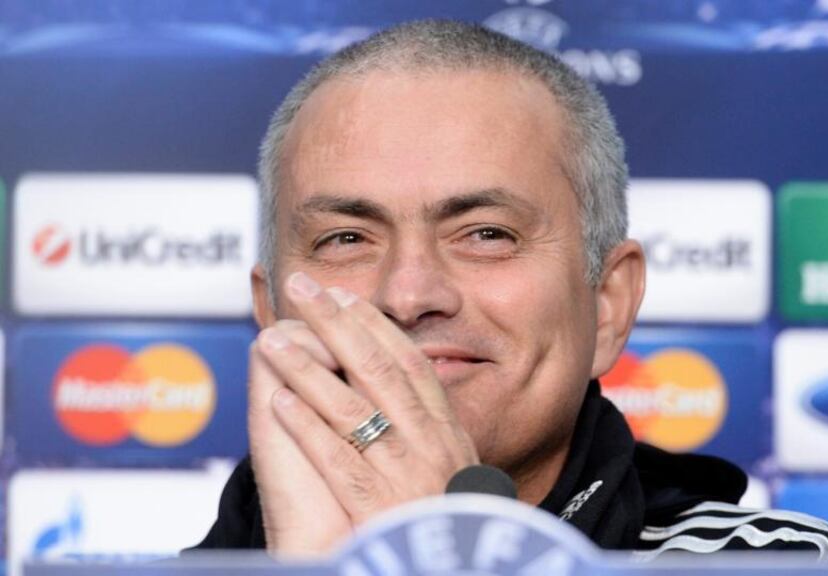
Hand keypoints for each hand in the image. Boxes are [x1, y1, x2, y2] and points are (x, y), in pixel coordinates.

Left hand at [254, 273, 479, 547]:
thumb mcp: (454, 469)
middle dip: (337, 325)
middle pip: (379, 371)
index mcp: (447, 432)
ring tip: (275, 340)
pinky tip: (278, 401)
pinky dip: (307, 428)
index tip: (344, 297)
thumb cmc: (446, 525)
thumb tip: (403, 387)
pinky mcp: (374, 509)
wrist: (448, 573)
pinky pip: (336, 459)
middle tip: (305, 289)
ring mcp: (402, 475)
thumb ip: (432, 429)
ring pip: (352, 409)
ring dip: (309, 370)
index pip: (409, 364)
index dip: (374, 326)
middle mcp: (428, 446)